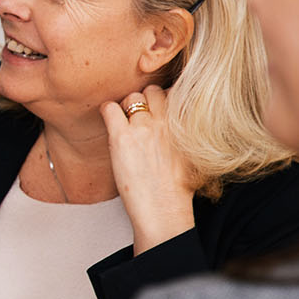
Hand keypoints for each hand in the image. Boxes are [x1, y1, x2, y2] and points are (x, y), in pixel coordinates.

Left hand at [101, 84, 197, 253]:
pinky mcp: (122, 137)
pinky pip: (110, 108)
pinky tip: (109, 124)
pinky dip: (107, 112)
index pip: (174, 92)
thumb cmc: (177, 188)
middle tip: (137, 118)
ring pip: (131, 97)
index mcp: (186, 125)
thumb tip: (176, 124)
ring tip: (124, 124)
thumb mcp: (191, 154)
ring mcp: (143, 128)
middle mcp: (166, 121)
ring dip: (125, 107)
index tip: (157, 111)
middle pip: (152, 90)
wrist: (164, 208)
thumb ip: (184, 133)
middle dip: (144, 100)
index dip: (163, 100)